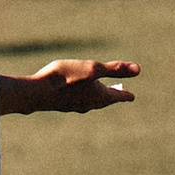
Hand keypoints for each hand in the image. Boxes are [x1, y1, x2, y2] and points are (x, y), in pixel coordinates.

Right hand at [0, 57, 139, 113]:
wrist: (36, 92)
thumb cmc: (66, 78)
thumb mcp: (93, 68)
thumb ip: (115, 69)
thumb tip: (138, 70)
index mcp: (100, 96)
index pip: (117, 96)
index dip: (126, 94)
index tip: (131, 96)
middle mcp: (89, 104)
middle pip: (105, 100)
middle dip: (112, 95)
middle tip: (119, 93)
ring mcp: (74, 106)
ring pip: (90, 101)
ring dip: (97, 96)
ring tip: (98, 91)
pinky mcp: (62, 104)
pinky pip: (77, 100)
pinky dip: (82, 96)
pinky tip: (75, 93)